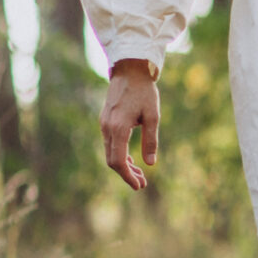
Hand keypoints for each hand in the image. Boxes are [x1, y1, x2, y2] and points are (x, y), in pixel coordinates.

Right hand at [101, 59, 160, 191]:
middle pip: (112, 160)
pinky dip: (120, 154)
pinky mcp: (105, 121)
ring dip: (124, 166)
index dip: (128, 176)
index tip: (139, 186)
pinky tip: (133, 160)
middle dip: (127, 174)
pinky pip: (110, 144)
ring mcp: (104, 124)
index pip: (118, 161)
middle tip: (142, 184)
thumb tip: (150, 164)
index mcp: (118, 128)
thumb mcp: (153, 116)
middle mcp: (107, 128)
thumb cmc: (144, 92)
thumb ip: (150, 140)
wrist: (130, 71)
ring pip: (110, 153)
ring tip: (140, 175)